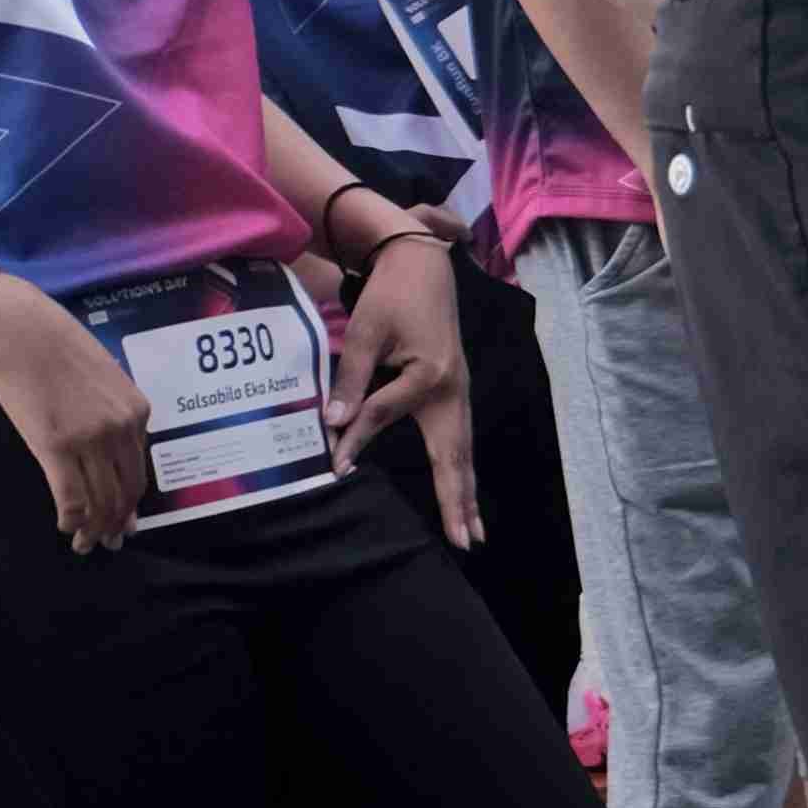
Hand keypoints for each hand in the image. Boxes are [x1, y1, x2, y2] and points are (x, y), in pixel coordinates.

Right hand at [0, 273, 154, 556]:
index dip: (131, 504)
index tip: (124, 521)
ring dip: (93, 529)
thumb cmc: (53, 343)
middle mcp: (120, 428)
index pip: (139, 471)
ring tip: (84, 544)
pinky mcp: (56, 446)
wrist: (18, 329)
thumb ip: (114, 410)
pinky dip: (71, 519)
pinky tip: (66, 527)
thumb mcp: (103, 374)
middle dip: (116, 523)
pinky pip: (71, 497)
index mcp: (137, 410)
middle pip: (125, 492)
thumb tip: (112, 449)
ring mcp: (90, 438)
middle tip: (107, 542)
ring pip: (101, 500)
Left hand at [325, 231, 476, 539]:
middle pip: (454, 454)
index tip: (335, 465)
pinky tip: (465, 498)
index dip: (357, 438)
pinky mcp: (456, 392)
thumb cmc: (392, 294)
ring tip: (472, 535)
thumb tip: (335, 424)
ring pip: (463, 452)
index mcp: (429, 372)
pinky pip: (461, 441)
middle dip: (457, 500)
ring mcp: (460, 392)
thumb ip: (351, 379)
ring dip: (467, 494)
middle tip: (463, 543)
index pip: (385, 414)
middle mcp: (453, 388)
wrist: (422, 264)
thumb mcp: (365, 331)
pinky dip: (463, 473)